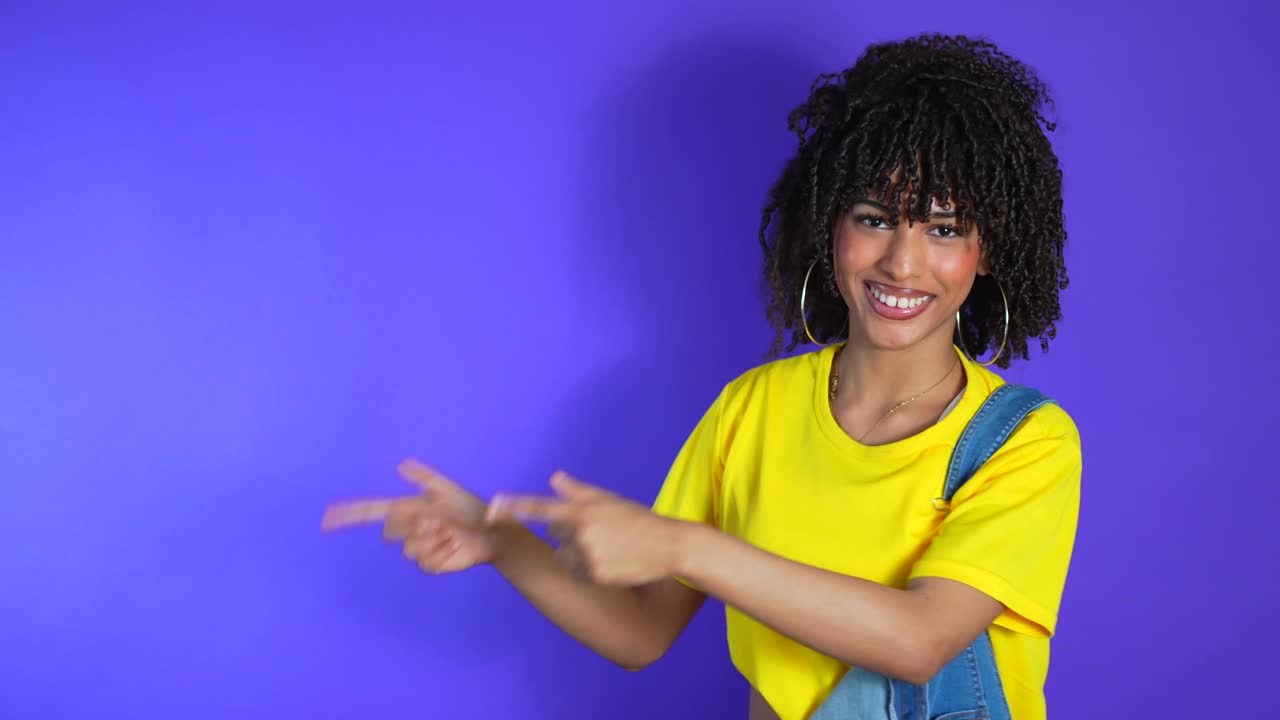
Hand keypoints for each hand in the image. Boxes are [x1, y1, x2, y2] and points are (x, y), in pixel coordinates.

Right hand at [322, 458, 497, 573]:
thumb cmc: (472, 507)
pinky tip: (454, 547)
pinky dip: (441, 554)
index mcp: (409, 508)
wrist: (492, 532)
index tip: (326, 519)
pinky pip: (424, 563)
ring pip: (408, 549)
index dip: (349, 514)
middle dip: (413, 524)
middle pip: (390, 532)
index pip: (372, 511)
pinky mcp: (431, 563)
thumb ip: (425, 478)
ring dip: (432, 539)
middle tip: (439, 519)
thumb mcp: (449, 489)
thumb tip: (401, 464)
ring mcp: (419, 547)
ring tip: (451, 532)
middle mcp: (409, 528)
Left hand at [485, 471, 683, 585]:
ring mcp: (587, 556)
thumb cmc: (638, 519)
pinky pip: (576, 573)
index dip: (514, 506)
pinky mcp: (594, 576)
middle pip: (554, 534)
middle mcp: (581, 533)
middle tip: (598, 531)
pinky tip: (609, 562)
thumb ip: (578, 491)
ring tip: (606, 548)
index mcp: (583, 510)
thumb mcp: (609, 500)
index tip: (492, 506)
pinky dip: (588, 569)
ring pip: (563, 556)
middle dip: (568, 532)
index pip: (540, 507)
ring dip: (577, 553)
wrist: (668, 546)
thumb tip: (554, 478)